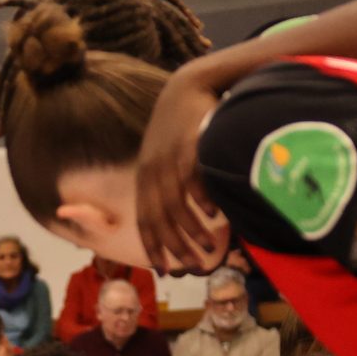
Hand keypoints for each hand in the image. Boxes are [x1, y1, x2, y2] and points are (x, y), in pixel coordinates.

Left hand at [135, 65, 228, 272]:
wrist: (188, 86)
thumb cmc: (181, 128)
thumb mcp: (166, 158)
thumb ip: (170, 186)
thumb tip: (182, 218)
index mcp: (146, 178)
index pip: (146, 219)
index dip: (153, 246)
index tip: (164, 270)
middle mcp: (153, 171)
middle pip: (160, 217)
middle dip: (175, 245)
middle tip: (192, 266)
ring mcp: (169, 157)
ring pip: (176, 202)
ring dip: (192, 229)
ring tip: (208, 247)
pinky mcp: (188, 143)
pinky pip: (192, 175)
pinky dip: (200, 195)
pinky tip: (211, 212)